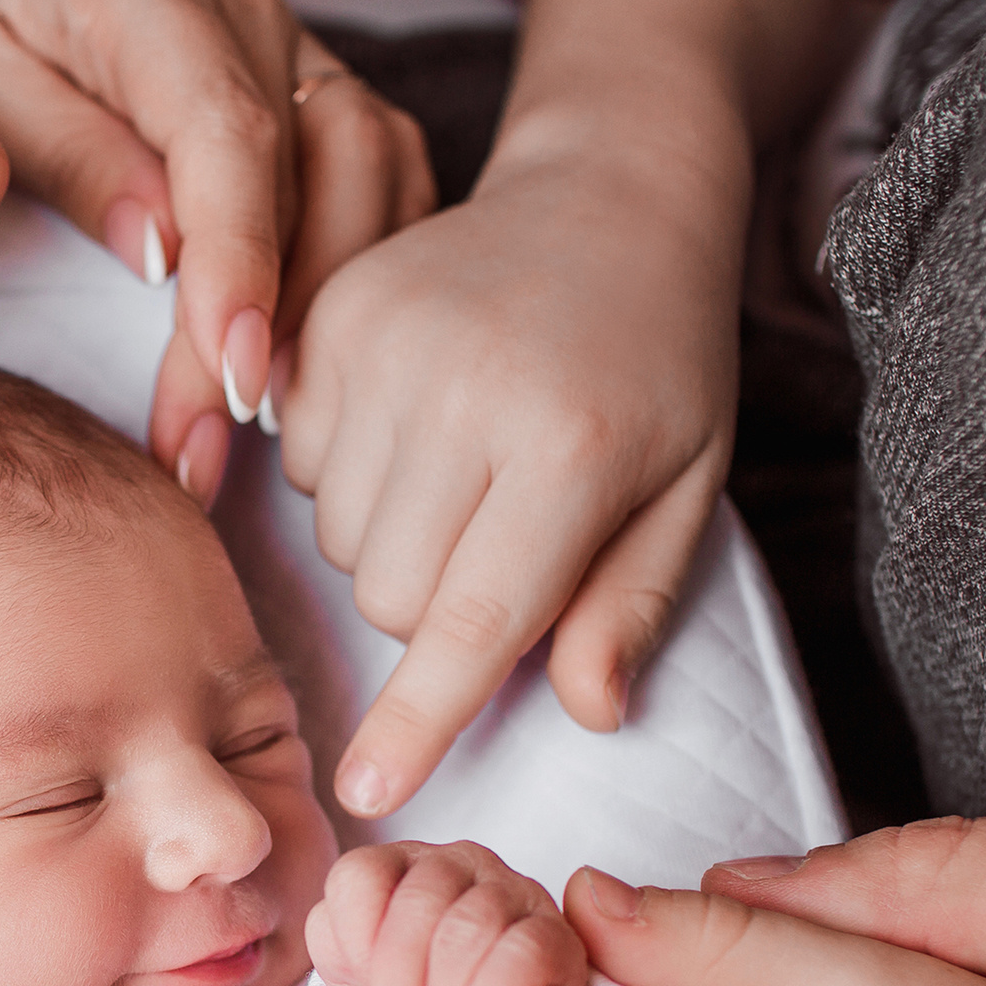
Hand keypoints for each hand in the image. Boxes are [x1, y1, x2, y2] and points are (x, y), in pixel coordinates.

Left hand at [0, 0, 435, 495]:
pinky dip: (359, 276)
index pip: (228, 132)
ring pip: (373, 175)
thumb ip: (62, 155)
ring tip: (252, 419)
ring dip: (329, 309)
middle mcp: (248, 9)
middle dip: (271, 324)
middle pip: (312, 169)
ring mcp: (296, 44)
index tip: (225, 374)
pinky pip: (384, 178)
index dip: (238, 260)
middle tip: (202, 445)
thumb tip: (160, 252)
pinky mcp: (318, 86)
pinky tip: (305, 361)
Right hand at [280, 151, 738, 817]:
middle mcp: (465, 392)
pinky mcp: (333, 316)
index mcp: (570, 445)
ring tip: (461, 465)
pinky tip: (413, 421)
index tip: (367, 793)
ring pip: (338, 540)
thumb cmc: (660, 358)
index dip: (417, 720)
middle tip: (502, 536)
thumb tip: (587, 712)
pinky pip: (297, 462)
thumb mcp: (687, 487)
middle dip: (437, 604)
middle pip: (391, 597)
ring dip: (390, 538)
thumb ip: (632, 603)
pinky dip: (348, 470)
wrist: (608, 192)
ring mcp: (386, 345)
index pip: (471, 621)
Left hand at [305, 839, 585, 985]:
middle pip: (416, 906)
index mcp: (398, 866)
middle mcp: (455, 863)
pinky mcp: (556, 931)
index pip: (358, 876)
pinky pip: (522, 953)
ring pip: (467, 930)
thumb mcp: (358, 978)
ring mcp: (510, 888)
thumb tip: (356, 952)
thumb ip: (335, 947)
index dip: (355, 946)